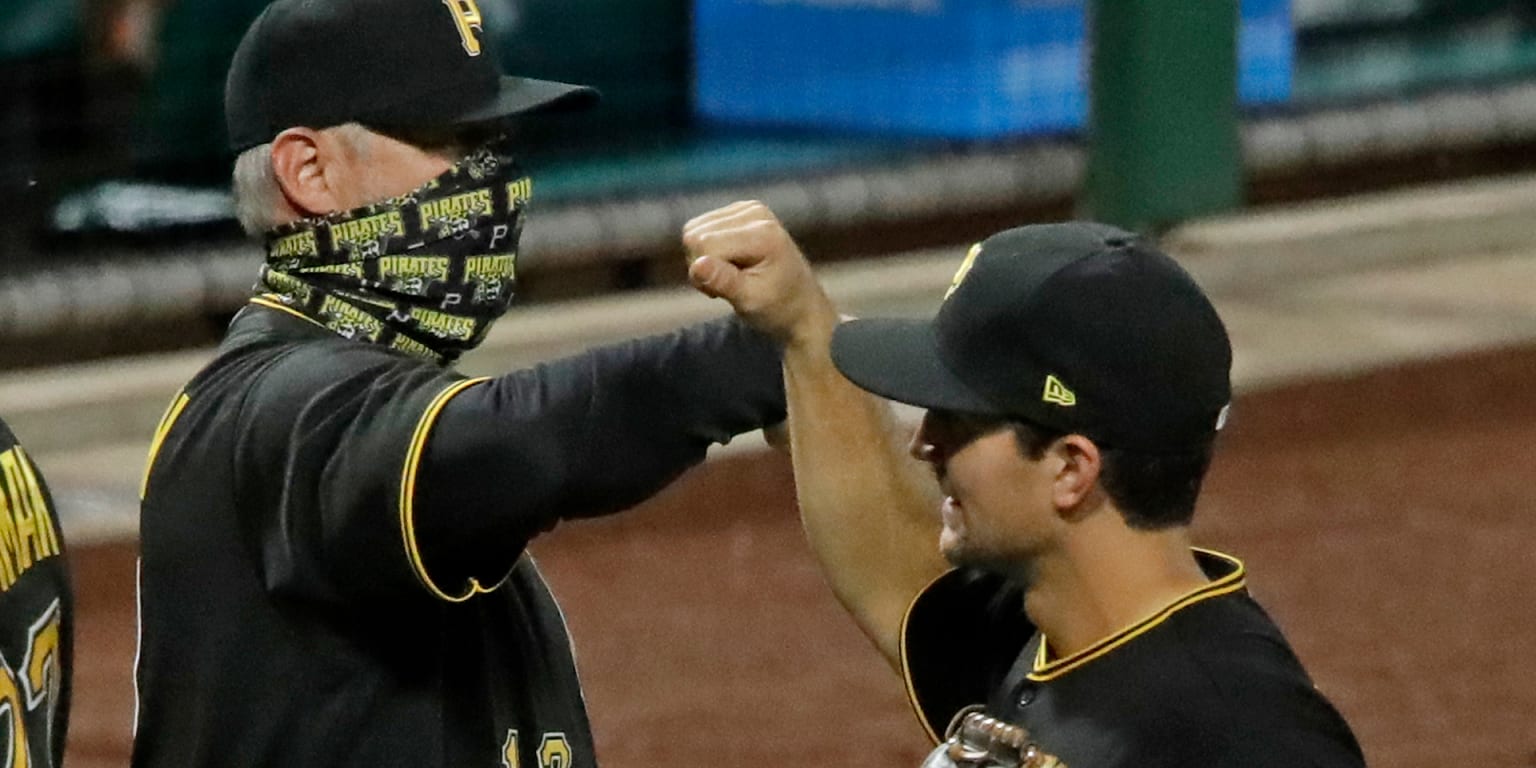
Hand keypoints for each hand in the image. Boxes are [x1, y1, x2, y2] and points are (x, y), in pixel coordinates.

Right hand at [682, 201, 837, 346]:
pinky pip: (701, 227)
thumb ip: (723, 281)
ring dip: (703, 259)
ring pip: (694, 229)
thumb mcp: (750, 301)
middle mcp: (756, 214)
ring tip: (730, 276)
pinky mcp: (741, 211)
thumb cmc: (777, 307)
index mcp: (763, 235)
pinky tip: (729, 264)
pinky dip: (708, 250)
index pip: (705, 244)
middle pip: (695, 233)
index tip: (720, 294)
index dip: (703, 274)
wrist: (801, 304)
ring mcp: (749, 209)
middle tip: (727, 286)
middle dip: (701, 265)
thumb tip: (697, 264)